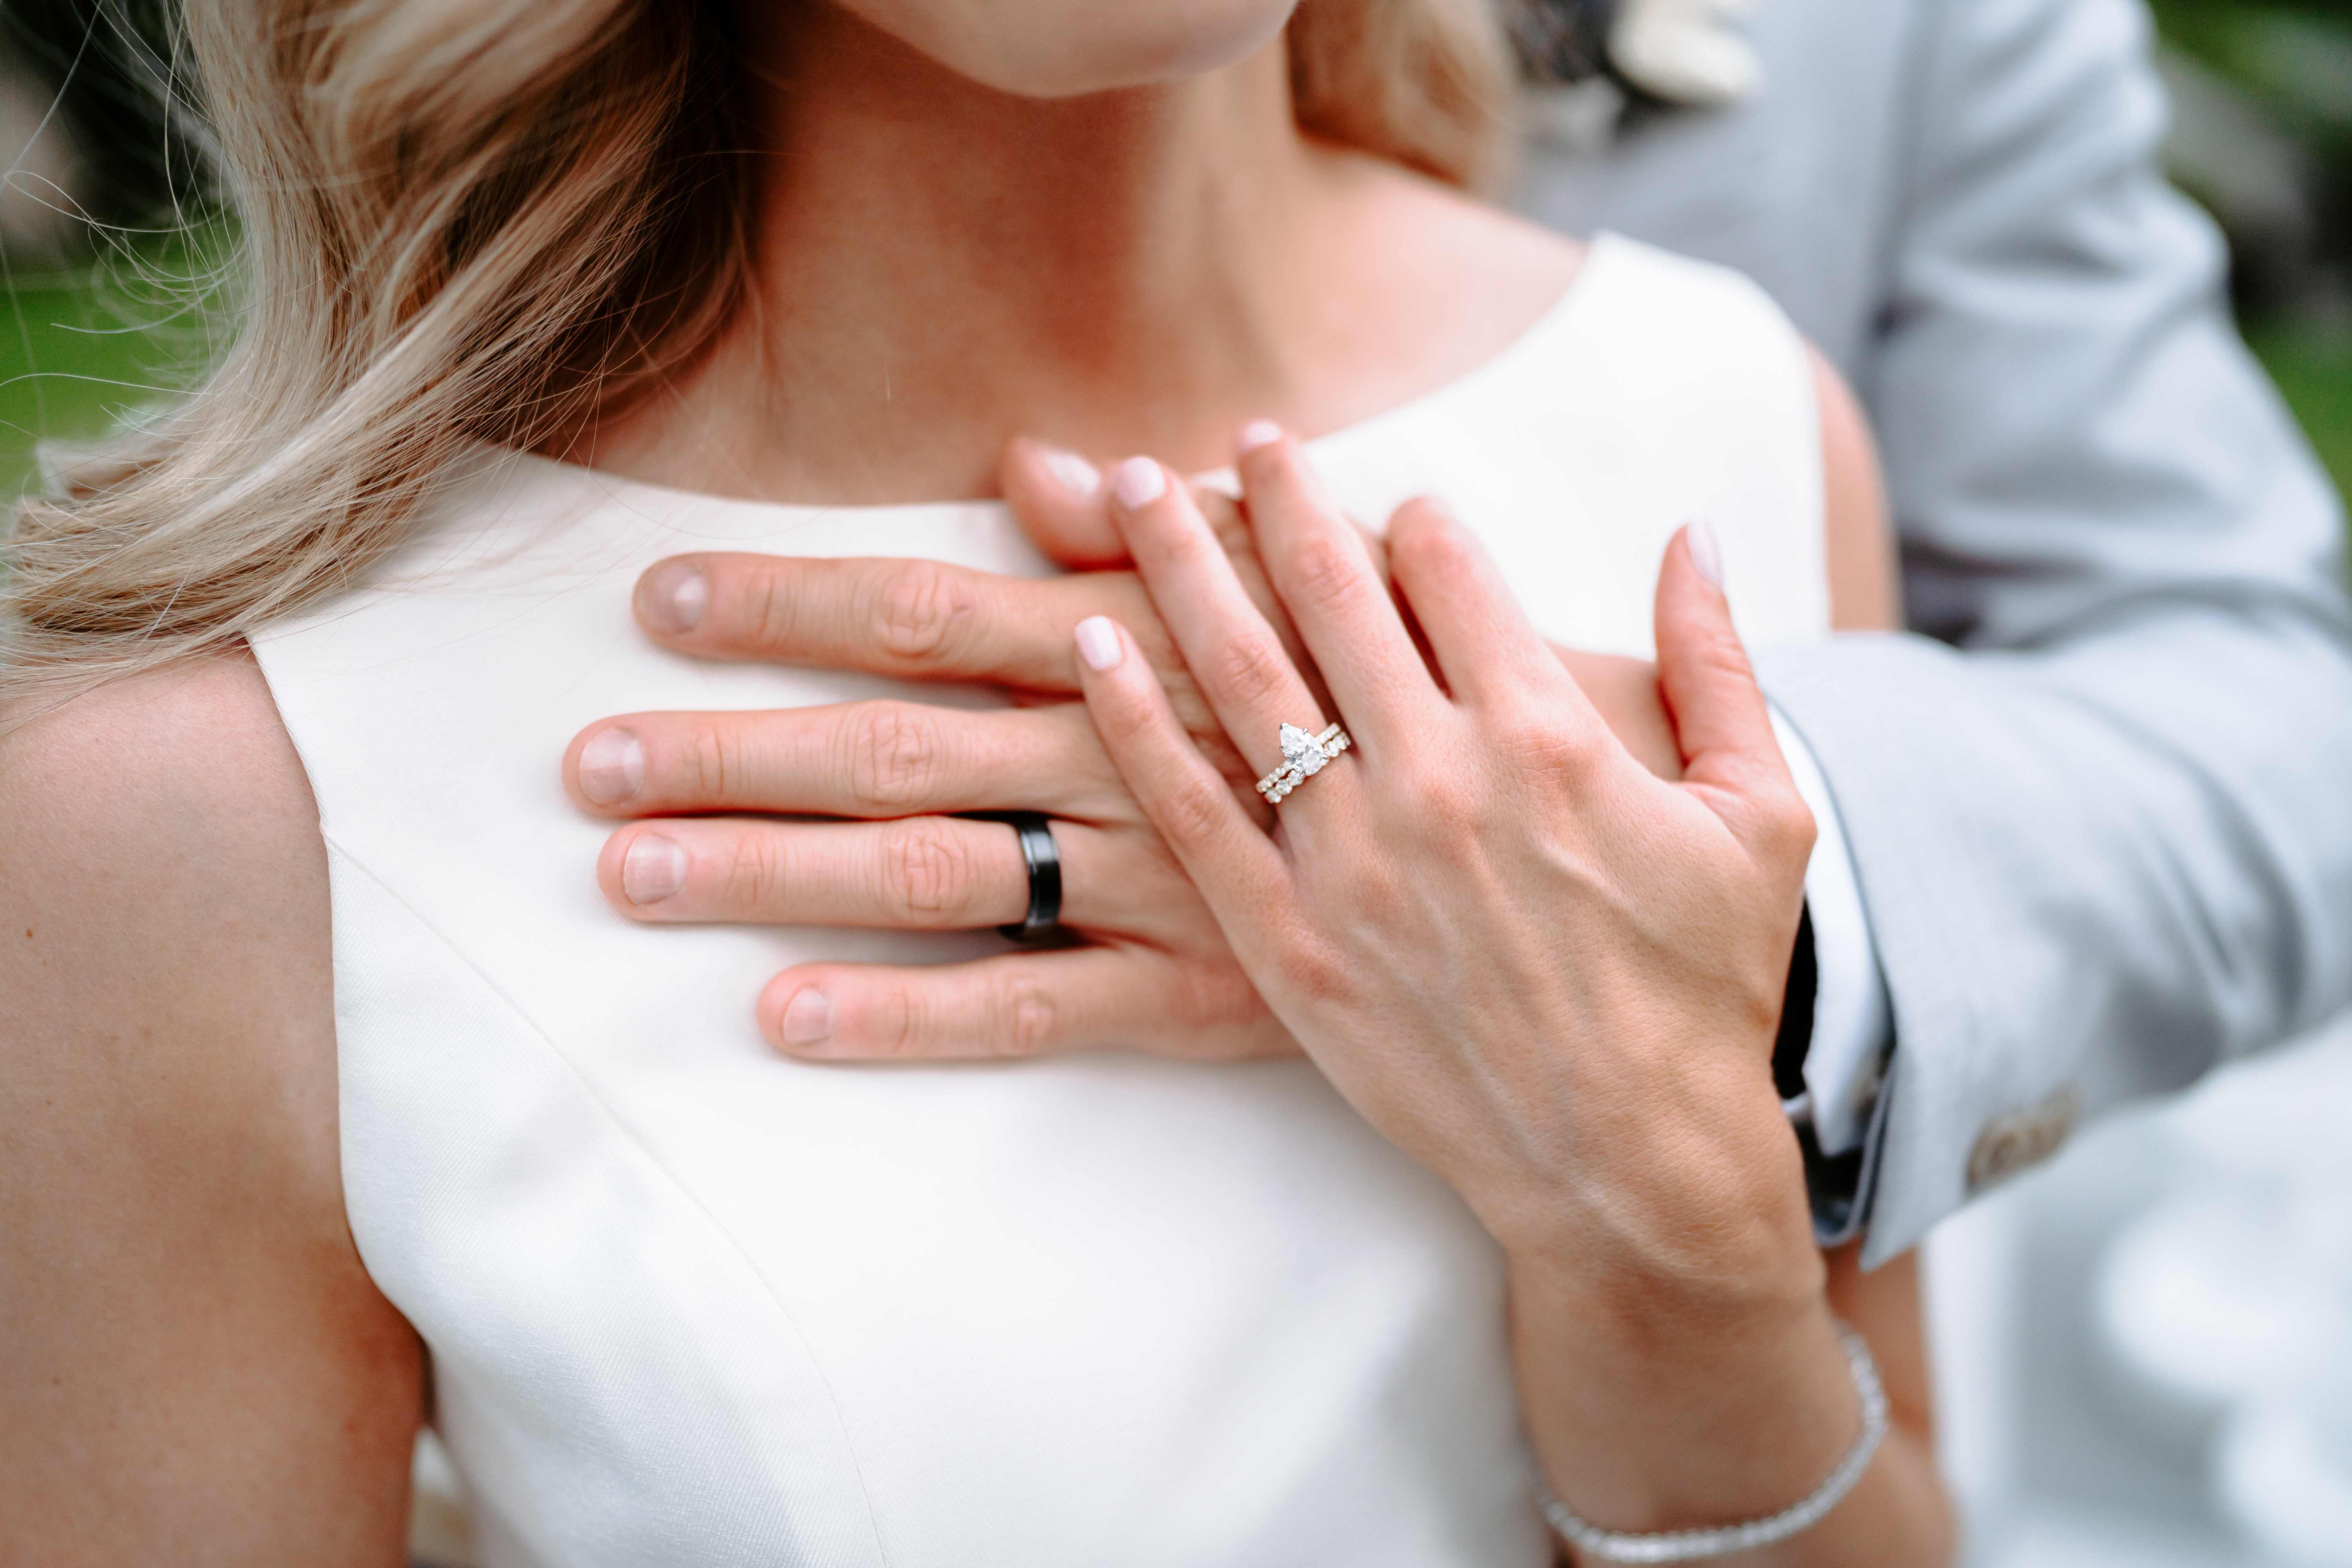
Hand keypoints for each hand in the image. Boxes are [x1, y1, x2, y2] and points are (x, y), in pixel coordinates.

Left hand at [563, 436, 1680, 1060]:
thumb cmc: (1444, 693)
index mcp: (1154, 645)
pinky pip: (1038, 1010)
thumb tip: (1044, 465)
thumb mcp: (1326, 583)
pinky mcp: (1210, 992)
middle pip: (893, 740)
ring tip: (631, 876)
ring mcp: (1168, 879)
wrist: (1595, 860)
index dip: (791, 597)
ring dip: (776, 872)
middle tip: (581, 763)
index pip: (935, 604)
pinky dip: (912, 1016)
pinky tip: (784, 1019)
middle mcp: (1137, 752)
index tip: (658, 594)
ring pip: (938, 869)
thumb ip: (1173, 530)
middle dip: (730, 747)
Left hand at [1069, 431, 1816, 1288]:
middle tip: (1241, 434)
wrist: (1632, 1163)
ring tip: (1138, 488)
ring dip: (1182, 567)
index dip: (1413, 518)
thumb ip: (1720, 664)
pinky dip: (1133, 721)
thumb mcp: (1762, 816)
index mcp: (1545, 735)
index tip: (1388, 503)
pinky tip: (1090, 645)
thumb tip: (1694, 533)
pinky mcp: (1286, 942)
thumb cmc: (1704, 990)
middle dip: (1279, 494)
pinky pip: (1190, 809)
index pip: (1448, 567)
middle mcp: (1434, 779)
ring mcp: (1350, 863)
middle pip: (1329, 591)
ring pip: (1242, 676)